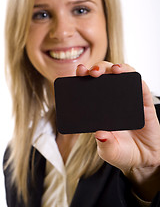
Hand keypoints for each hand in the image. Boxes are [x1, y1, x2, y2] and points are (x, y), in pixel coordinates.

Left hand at [76, 62, 159, 199]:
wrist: (144, 157)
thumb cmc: (123, 152)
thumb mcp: (109, 151)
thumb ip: (105, 144)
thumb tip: (100, 134)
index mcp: (100, 108)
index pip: (90, 87)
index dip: (83, 78)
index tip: (78, 72)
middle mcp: (113, 100)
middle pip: (105, 76)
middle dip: (98, 69)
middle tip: (92, 72)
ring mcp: (128, 98)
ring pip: (122, 75)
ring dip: (116, 68)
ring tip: (112, 70)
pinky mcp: (143, 101)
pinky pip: (140, 85)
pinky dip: (133, 77)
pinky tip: (127, 75)